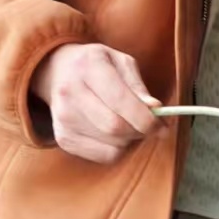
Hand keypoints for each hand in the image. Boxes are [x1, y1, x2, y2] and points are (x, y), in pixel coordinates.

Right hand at [29, 42, 167, 164]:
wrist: (57, 72)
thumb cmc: (97, 66)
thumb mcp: (121, 62)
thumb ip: (139, 86)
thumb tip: (155, 109)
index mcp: (89, 67)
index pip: (120, 101)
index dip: (146, 118)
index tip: (162, 125)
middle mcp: (71, 93)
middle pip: (115, 127)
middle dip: (141, 131)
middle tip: (150, 126)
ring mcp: (64, 118)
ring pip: (111, 145)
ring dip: (130, 140)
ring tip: (130, 124)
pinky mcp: (63, 138)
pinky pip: (103, 156)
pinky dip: (117, 149)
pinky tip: (114, 134)